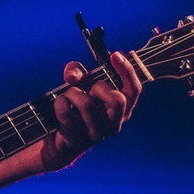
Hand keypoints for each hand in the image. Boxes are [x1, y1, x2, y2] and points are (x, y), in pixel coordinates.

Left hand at [40, 51, 142, 170]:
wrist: (62, 139)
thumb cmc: (77, 107)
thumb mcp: (81, 86)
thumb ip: (77, 72)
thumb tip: (73, 75)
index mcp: (122, 109)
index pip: (134, 90)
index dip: (127, 71)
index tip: (115, 55)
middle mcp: (114, 123)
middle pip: (117, 100)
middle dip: (99, 86)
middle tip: (88, 88)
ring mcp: (97, 134)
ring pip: (88, 105)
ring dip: (73, 93)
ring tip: (68, 95)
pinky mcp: (78, 139)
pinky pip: (66, 114)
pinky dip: (59, 103)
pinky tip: (59, 104)